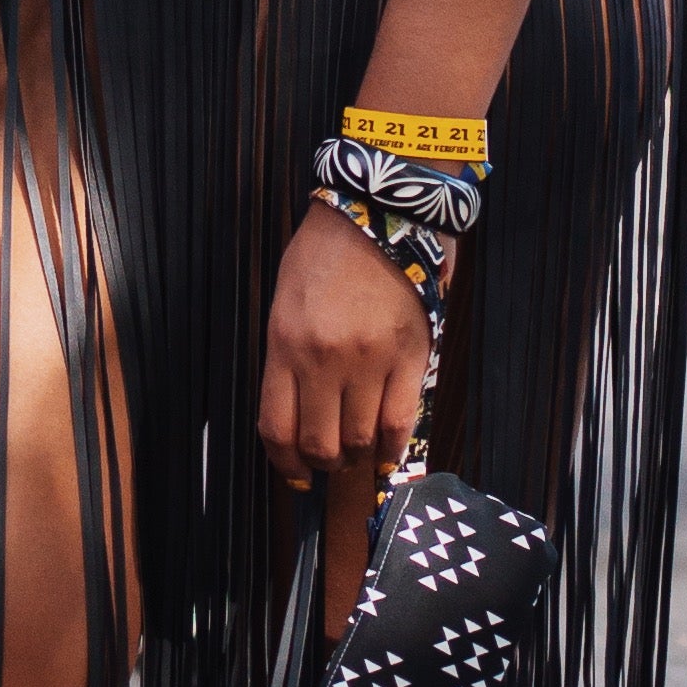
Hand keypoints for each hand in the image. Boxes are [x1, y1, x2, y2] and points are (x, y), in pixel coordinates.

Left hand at [259, 196, 436, 510]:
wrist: (377, 213)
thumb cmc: (325, 254)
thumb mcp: (285, 303)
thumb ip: (287, 358)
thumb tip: (298, 413)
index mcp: (285, 344)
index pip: (277, 426)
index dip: (284, 462)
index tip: (294, 473)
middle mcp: (324, 360)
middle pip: (319, 442)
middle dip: (322, 464)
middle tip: (328, 463)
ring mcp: (369, 361)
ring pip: (359, 439)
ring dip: (356, 458)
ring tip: (357, 455)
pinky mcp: (409, 358)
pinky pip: (400, 421)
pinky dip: (391, 447)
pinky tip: (385, 453)